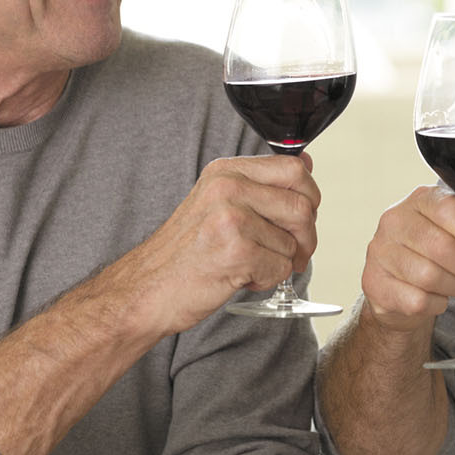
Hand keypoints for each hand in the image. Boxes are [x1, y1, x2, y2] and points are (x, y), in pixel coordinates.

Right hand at [113, 154, 320, 334]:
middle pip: (303, 205)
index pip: (295, 168)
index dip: (309, 197)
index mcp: (226, 171)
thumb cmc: (184, 252)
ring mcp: (232, 218)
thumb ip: (259, 185)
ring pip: (294, 241)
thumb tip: (306, 165)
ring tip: (249, 265)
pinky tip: (239, 277)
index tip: (298, 219)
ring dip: (280, 262)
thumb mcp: (217, 202)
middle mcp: (228, 188)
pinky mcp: (236, 251)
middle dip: (305, 237)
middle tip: (290, 253)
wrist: (146, 289)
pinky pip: (280, 268)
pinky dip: (266, 280)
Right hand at [359, 186, 454, 332]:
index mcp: (421, 200)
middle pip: (441, 246)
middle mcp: (395, 220)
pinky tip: (435, 296)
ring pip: (429, 276)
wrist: (400, 285)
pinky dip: (436, 303)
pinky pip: (417, 300)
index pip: (448, 210)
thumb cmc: (435, 253)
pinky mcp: (374, 282)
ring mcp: (380, 252)